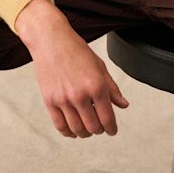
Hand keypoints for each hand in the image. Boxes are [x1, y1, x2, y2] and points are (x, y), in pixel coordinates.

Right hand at [16, 0, 128, 137]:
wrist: (51, 39)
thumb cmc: (75, 49)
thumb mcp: (99, 65)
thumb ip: (112, 88)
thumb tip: (123, 105)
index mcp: (96, 84)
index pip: (107, 118)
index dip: (112, 128)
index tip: (112, 130)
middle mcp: (80, 94)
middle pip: (93, 127)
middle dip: (99, 130)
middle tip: (100, 127)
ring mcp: (63, 99)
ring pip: (77, 129)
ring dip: (85, 133)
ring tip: (87, 128)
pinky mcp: (49, 101)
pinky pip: (60, 126)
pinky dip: (68, 132)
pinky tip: (73, 129)